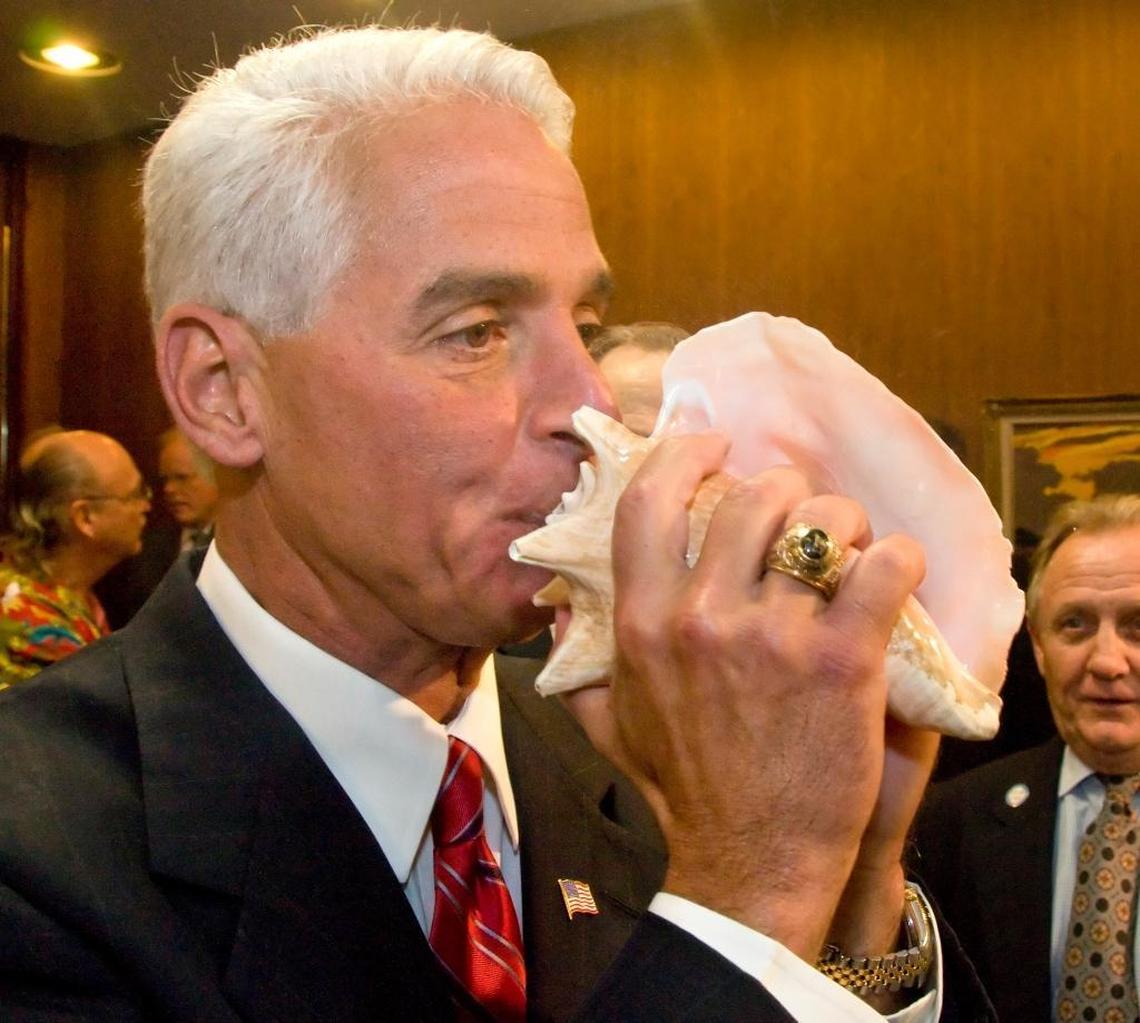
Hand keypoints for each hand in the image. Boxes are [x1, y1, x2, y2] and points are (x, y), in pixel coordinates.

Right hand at [562, 433, 925, 958]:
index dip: (684, 454)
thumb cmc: (682, 793)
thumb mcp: (606, 726)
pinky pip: (883, 568)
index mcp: (643, 623)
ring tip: (853, 549)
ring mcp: (773, 638)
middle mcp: (700, 618)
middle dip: (786, 491)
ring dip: (846, 524)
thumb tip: (558, 607)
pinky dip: (899, 560)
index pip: (649, 501)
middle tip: (803, 517)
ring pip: (823, 522)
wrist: (748, 867)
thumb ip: (576, 662)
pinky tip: (894, 576)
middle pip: (752, 496)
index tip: (715, 445)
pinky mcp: (842, 663)